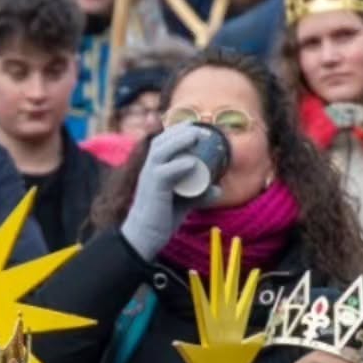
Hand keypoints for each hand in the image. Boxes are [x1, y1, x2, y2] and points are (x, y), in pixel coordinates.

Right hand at [119, 123, 213, 260]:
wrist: (144, 236)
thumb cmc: (162, 217)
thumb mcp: (183, 201)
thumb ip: (198, 194)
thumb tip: (218, 189)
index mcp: (153, 167)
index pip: (162, 140)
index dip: (179, 130)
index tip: (198, 127)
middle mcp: (149, 168)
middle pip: (162, 140)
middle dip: (183, 131)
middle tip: (204, 132)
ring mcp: (149, 177)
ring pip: (161, 151)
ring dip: (180, 141)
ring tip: (198, 137)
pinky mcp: (153, 189)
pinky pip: (164, 172)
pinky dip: (179, 165)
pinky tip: (193, 163)